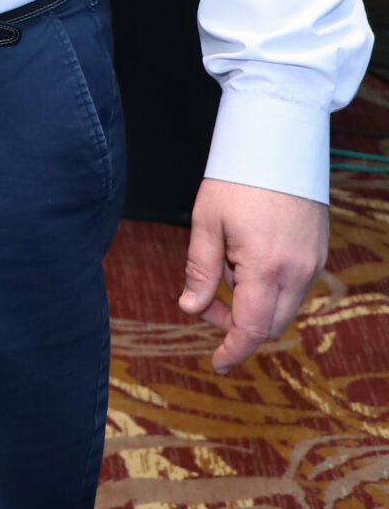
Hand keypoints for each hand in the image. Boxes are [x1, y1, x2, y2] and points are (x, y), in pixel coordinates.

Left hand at [179, 177, 330, 371]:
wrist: (277, 145)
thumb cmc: (236, 180)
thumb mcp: (205, 223)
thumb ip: (200, 269)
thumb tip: (191, 308)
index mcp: (267, 269)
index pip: (252, 328)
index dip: (234, 349)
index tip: (218, 362)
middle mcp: (298, 272)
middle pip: (271, 323)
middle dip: (237, 325)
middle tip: (205, 305)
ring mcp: (313, 262)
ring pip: (285, 307)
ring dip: (253, 306)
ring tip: (223, 273)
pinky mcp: (318, 251)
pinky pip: (295, 287)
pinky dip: (269, 289)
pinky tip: (245, 263)